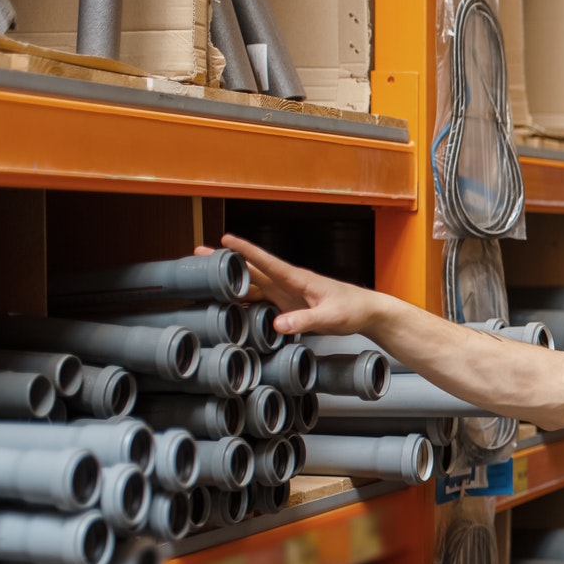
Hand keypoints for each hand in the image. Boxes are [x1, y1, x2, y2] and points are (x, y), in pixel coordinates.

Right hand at [199, 236, 388, 338]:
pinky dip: (243, 302)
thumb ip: (305, 321)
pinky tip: (227, 305)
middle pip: (251, 270)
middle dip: (225, 261)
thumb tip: (276, 324)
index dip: (246, 251)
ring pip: (253, 284)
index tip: (224, 239)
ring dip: (230, 281)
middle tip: (197, 253)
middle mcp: (288, 283)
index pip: (267, 261)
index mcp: (297, 279)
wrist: (367, 313)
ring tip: (203, 277)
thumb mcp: (331, 318)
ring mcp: (286, 293)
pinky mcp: (288, 306)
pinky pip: (261, 302)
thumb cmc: (352, 310)